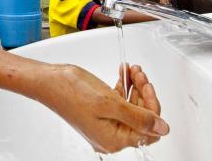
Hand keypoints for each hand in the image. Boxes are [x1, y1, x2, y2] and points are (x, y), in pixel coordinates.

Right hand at [36, 64, 167, 152]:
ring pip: (133, 107)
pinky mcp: (102, 111)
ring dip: (135, 87)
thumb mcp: (109, 104)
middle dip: (143, 93)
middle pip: (141, 117)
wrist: (49, 81)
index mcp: (114, 139)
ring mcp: (106, 123)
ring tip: (132, 70)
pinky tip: (124, 73)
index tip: (147, 87)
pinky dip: (125, 87)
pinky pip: (121, 102)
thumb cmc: (70, 92)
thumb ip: (138, 117)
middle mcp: (111, 135)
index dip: (151, 106)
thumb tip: (162, 129)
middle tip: (138, 75)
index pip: (148, 129)